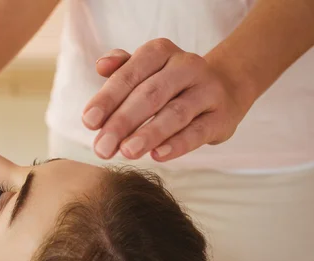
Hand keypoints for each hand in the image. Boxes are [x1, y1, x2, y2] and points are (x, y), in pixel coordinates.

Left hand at [83, 39, 250, 161]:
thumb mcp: (145, 71)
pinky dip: (178, 144)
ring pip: (175, 113)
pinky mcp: (221, 117)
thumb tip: (101, 64)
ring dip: (149, 134)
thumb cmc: (170, 83)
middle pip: (150, 95)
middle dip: (122, 122)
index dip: (107, 98)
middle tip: (102, 148)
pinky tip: (158, 155)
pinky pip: (199, 132)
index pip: (129, 74)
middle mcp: (186, 66)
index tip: (88, 122)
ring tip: (127, 152)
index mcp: (160, 52)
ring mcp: (207, 90)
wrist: (225, 88)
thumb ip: (121, 70)